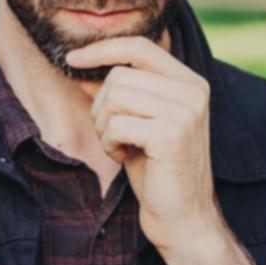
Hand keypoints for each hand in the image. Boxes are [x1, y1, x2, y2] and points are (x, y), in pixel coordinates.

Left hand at [64, 36, 225, 264]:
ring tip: (121, 146)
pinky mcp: (171, 135)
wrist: (184, 218)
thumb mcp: (137, 124)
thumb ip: (119, 93)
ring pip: (115, 97)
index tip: (72, 59)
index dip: (102, 49)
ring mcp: (185, 112)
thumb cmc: (158, 172)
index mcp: (189, 82)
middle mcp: (193, 91)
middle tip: (114, 135)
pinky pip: (117, 124)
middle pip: (120, 74)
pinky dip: (110, 143)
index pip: (139, 46)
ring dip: (105, 126)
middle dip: (101, 106)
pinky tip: (125, 158)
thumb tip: (83, 65)